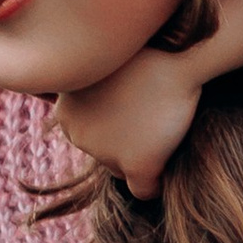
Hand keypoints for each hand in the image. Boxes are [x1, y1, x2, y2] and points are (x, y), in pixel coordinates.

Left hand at [54, 47, 203, 197]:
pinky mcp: (137, 164)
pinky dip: (155, 186)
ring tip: (161, 126)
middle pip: (103, 155)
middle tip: (150, 115)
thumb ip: (90, 90)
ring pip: (122, 170)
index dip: (114, 124)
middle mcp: (78, 136)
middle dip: (125, 143)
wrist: (177, 53)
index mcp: (65, 112)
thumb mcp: (101, 66)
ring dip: (140, 157)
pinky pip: (144, 190)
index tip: (134, 106)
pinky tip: (166, 172)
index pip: (88, 137)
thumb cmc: (144, 52)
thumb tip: (94, 107)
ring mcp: (106, 153)